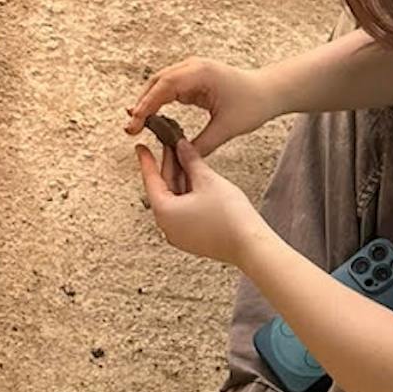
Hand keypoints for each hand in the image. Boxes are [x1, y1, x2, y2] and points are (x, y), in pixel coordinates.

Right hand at [125, 56, 280, 159]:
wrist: (269, 91)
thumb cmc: (253, 104)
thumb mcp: (227, 128)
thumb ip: (202, 143)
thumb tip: (179, 155)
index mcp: (200, 73)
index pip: (164, 86)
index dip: (146, 105)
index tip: (135, 123)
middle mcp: (193, 67)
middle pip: (157, 82)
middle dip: (142, 104)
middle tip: (130, 128)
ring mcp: (192, 71)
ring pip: (160, 84)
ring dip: (148, 102)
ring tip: (136, 125)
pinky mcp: (194, 79)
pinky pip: (170, 88)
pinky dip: (159, 101)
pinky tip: (152, 118)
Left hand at [135, 133, 262, 266]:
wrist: (251, 245)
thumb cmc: (229, 216)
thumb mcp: (207, 179)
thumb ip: (190, 160)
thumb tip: (181, 147)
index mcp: (164, 212)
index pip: (151, 180)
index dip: (147, 160)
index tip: (141, 148)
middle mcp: (168, 227)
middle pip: (164, 189)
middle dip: (170, 166)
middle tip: (172, 145)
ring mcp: (180, 235)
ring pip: (175, 200)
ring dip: (180, 179)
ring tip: (186, 158)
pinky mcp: (193, 239)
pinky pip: (183, 211)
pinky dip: (187, 194)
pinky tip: (195, 180)